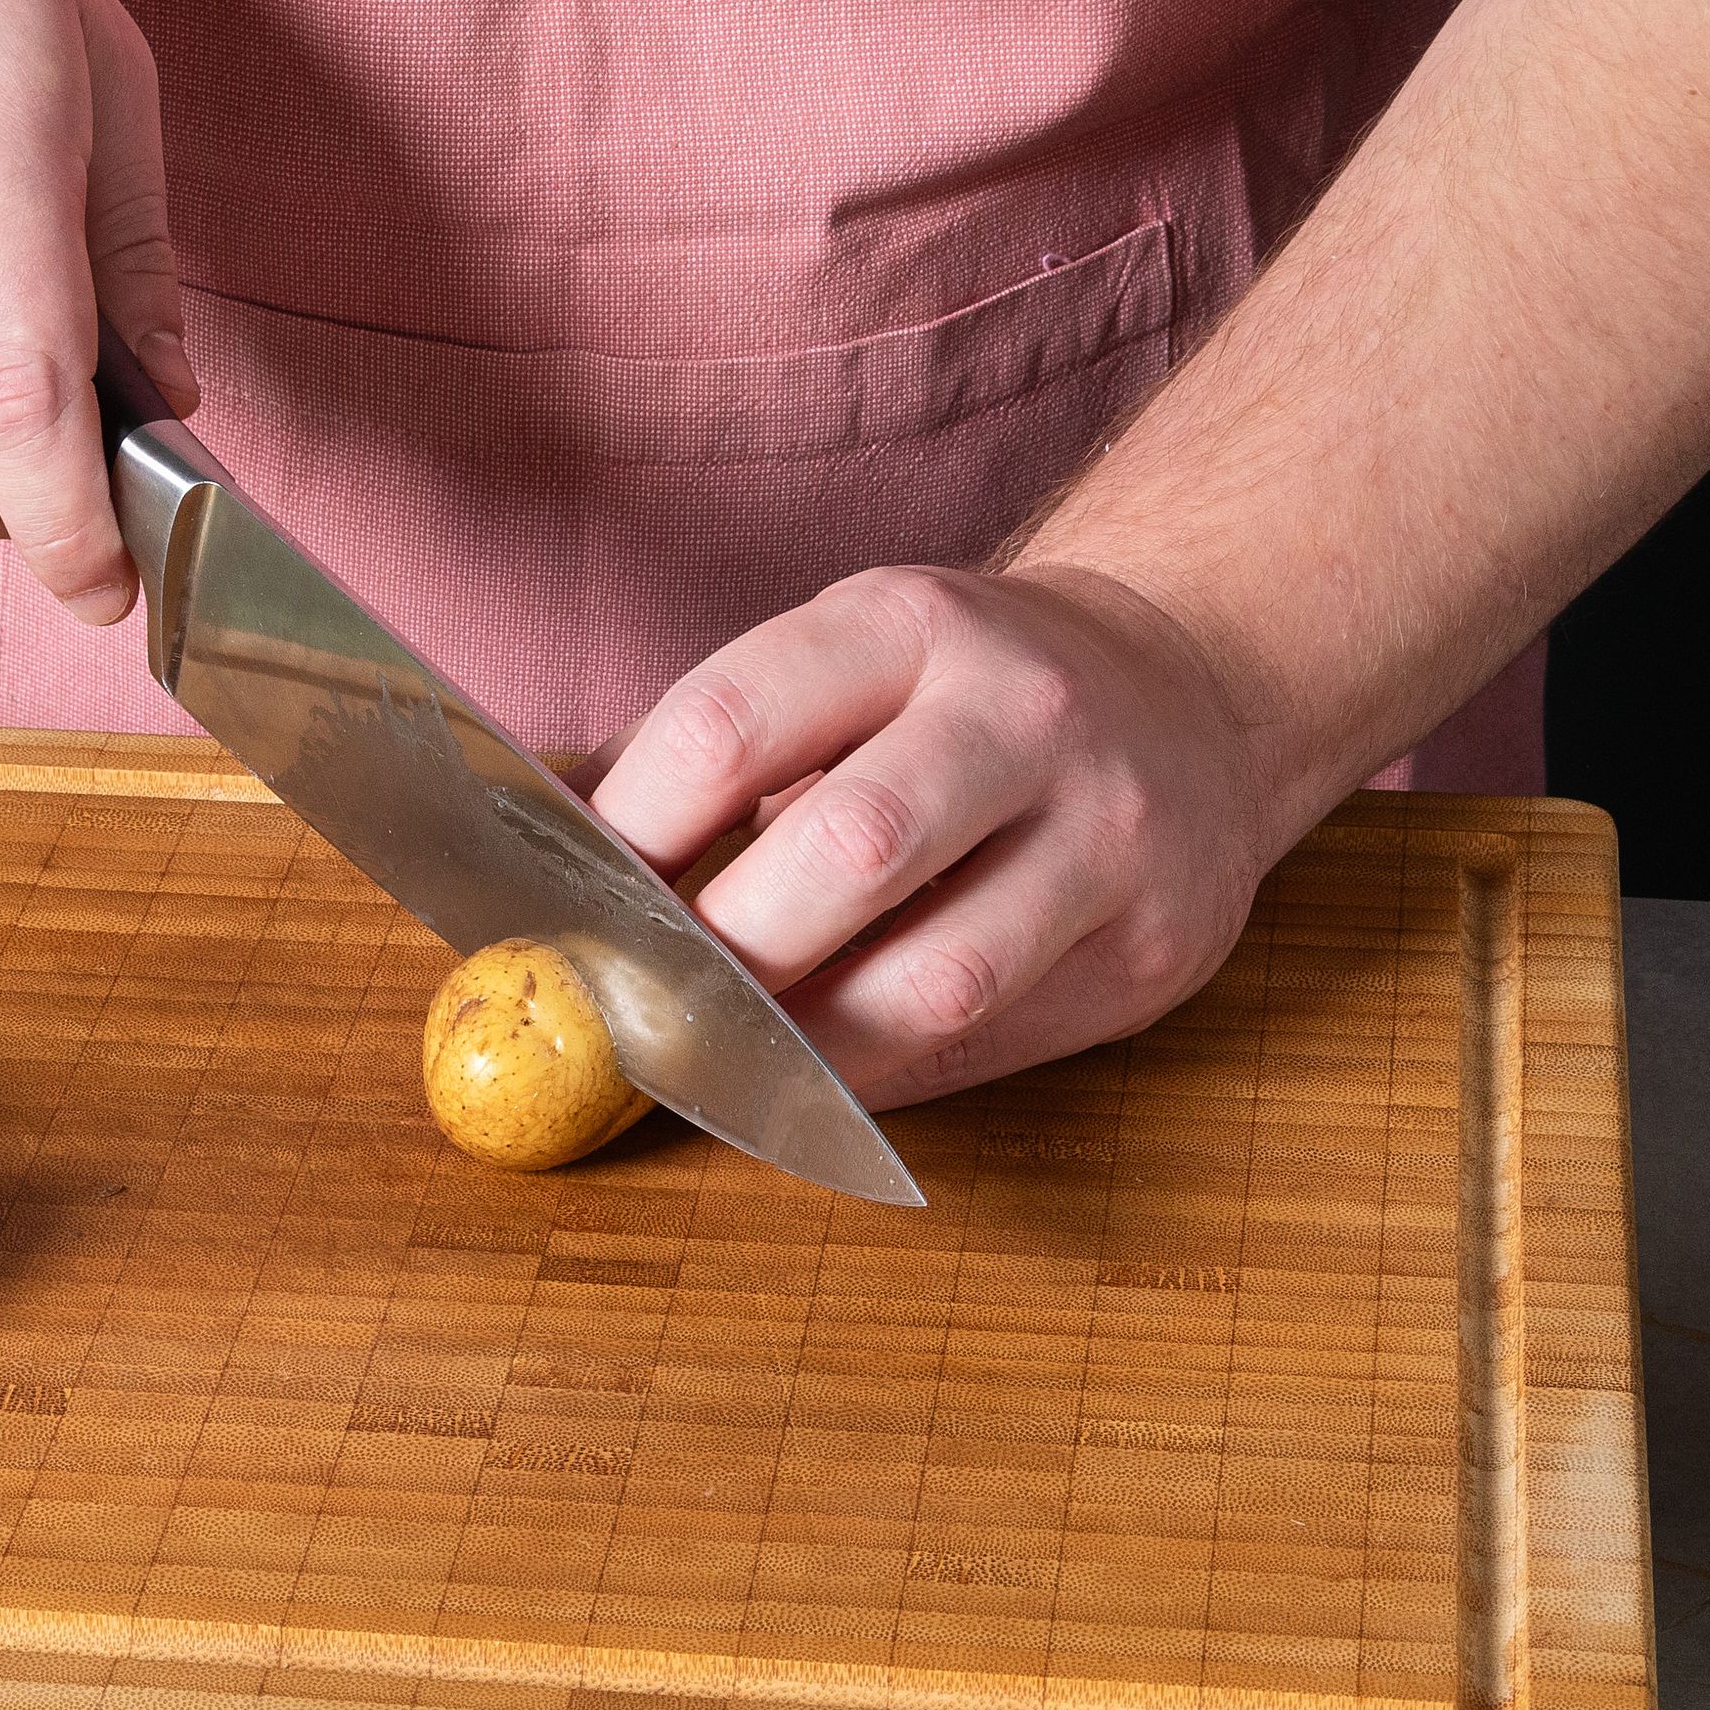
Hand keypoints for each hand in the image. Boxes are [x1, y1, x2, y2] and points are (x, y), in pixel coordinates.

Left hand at [588, 566, 1276, 1108]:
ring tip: (724, 1066)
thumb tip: (517, 824)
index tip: (559, 911)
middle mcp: (1019, 713)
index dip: (629, 837)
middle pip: (841, 855)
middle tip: (641, 1011)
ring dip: (803, 1050)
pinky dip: (885, 1079)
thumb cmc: (951, 703)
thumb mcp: (833, 671)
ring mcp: (1108, 828)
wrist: (1191, 690)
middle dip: (721, 959)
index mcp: (904, 627)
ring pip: (934, 978)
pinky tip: (819, 1081)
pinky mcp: (1157, 939)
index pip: (733, 727)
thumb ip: (685, 752)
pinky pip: (995, 1041)